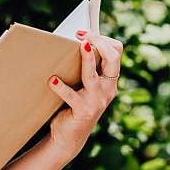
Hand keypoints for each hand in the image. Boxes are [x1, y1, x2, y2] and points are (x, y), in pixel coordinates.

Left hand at [46, 33, 122, 159]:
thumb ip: (83, 67)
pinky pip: (72, 96)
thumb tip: (67, 40)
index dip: (103, 39)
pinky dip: (60, 86)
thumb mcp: (82, 84)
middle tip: (82, 35)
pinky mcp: (83, 111)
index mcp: (110, 79)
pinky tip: (52, 80)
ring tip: (79, 46)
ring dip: (87, 59)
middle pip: (112, 58)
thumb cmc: (72, 104)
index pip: (116, 51)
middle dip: (99, 42)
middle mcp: (108, 89)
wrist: (69, 136)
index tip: (83, 33)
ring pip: (93, 75)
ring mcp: (97, 101)